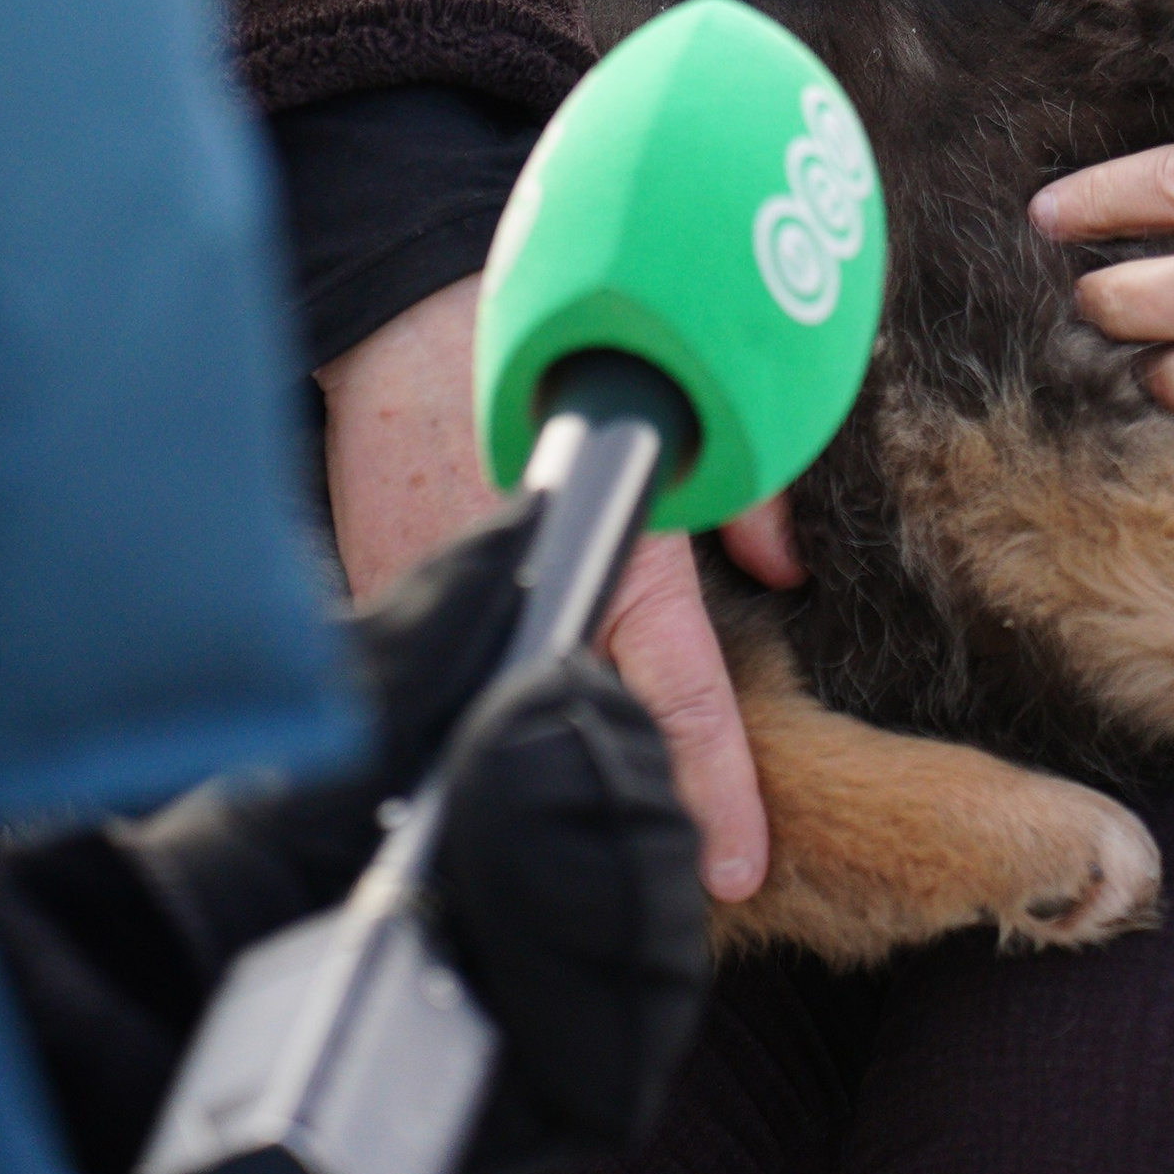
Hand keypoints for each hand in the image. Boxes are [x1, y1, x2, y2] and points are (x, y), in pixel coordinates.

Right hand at [319, 267, 806, 898]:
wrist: (414, 301)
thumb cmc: (557, 347)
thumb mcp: (677, 400)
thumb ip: (747, 484)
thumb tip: (789, 569)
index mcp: (607, 540)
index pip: (674, 685)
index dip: (712, 782)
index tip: (735, 863)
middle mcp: (523, 585)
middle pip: (588, 733)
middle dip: (631, 801)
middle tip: (677, 872)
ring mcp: (442, 601)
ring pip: (510, 724)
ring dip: (556, 763)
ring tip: (600, 831)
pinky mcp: (385, 599)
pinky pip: (449, 677)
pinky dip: (486, 708)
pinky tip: (514, 745)